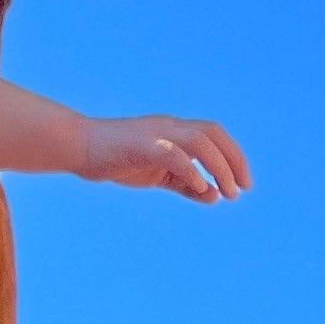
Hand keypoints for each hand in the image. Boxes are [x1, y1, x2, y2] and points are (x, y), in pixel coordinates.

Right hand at [77, 113, 249, 201]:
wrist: (81, 147)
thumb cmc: (117, 161)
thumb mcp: (158, 176)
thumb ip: (185, 184)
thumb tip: (213, 195)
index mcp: (174, 132)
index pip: (213, 135)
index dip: (233, 156)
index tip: (243, 183)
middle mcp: (169, 128)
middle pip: (212, 134)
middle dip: (234, 160)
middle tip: (243, 188)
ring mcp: (156, 134)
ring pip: (199, 142)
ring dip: (219, 167)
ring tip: (228, 193)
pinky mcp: (142, 146)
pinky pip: (174, 155)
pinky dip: (192, 171)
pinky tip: (202, 189)